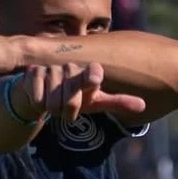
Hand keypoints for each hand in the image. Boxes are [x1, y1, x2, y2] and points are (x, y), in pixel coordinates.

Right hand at [11, 62, 146, 120]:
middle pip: (72, 98)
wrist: (42, 94)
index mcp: (88, 72)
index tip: (94, 80)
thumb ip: (118, 102)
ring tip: (55, 103)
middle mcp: (72, 67)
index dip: (92, 77)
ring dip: (54, 110)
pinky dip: (40, 104)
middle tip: (67, 110)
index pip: (93, 74)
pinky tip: (41, 97)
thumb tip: (144, 105)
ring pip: (54, 101)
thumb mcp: (95, 101)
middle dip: (69, 111)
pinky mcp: (33, 72)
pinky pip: (38, 98)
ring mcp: (52, 69)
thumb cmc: (73, 97)